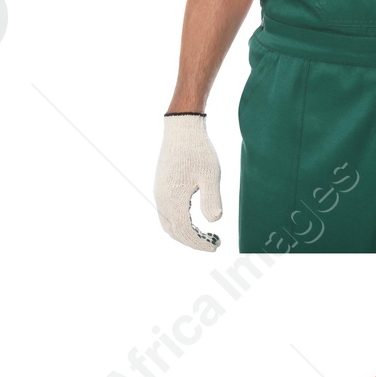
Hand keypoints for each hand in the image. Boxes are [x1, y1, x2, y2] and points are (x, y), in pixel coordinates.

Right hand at [154, 114, 222, 250]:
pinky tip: (196, 222)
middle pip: (174, 232)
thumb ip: (211, 199)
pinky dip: (180, 224)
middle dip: (193, 242)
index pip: (185, 231)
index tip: (216, 246)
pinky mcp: (161, 187)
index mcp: (173, 198)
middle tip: (214, 244)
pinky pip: (167, 214)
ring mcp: (159, 193)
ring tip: (207, 235)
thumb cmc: (199, 151)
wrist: (182, 130)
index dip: (200, 243)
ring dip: (186, 234)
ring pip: (168, 224)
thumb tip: (215, 221)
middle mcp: (162, 198)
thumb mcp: (210, 175)